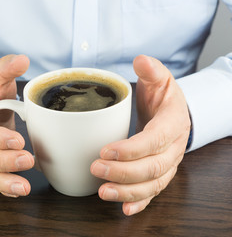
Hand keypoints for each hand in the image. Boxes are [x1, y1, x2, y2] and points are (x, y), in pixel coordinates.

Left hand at [91, 55, 190, 214]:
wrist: (174, 115)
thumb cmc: (163, 98)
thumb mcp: (160, 80)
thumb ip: (152, 70)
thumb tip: (140, 60)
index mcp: (172, 124)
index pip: (153, 141)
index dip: (131, 149)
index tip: (105, 150)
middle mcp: (173, 149)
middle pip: (152, 167)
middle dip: (123, 172)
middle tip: (96, 169)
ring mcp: (168, 165)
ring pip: (152, 185)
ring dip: (127, 191)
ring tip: (103, 192)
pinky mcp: (159, 174)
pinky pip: (152, 193)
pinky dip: (139, 202)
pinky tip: (124, 209)